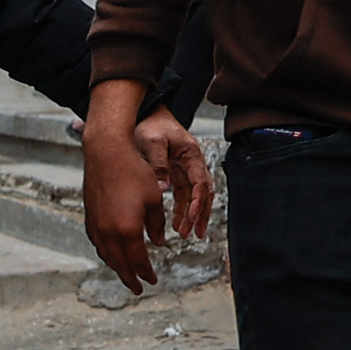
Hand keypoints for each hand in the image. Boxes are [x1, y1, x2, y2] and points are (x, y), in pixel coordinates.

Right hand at [78, 78, 175, 292]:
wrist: (106, 153)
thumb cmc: (135, 172)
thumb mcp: (154, 199)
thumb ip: (156, 225)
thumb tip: (157, 243)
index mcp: (127, 229)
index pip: (138, 260)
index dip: (146, 272)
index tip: (153, 281)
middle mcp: (108, 231)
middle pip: (119, 263)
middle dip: (130, 277)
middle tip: (138, 288)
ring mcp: (96, 224)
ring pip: (106, 254)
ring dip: (116, 267)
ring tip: (125, 274)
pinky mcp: (89, 216)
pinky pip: (97, 242)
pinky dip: (106, 252)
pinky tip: (110, 252)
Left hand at [132, 106, 214, 244]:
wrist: (146, 115)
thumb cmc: (151, 126)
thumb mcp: (152, 142)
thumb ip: (158, 164)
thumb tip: (163, 188)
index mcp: (192, 154)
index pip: (200, 182)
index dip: (199, 201)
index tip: (193, 217)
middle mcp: (193, 163)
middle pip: (204, 192)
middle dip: (201, 214)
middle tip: (195, 233)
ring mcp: (187, 169)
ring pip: (195, 196)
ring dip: (192, 215)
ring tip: (185, 234)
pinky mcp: (178, 174)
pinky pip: (185, 195)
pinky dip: (183, 209)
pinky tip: (177, 224)